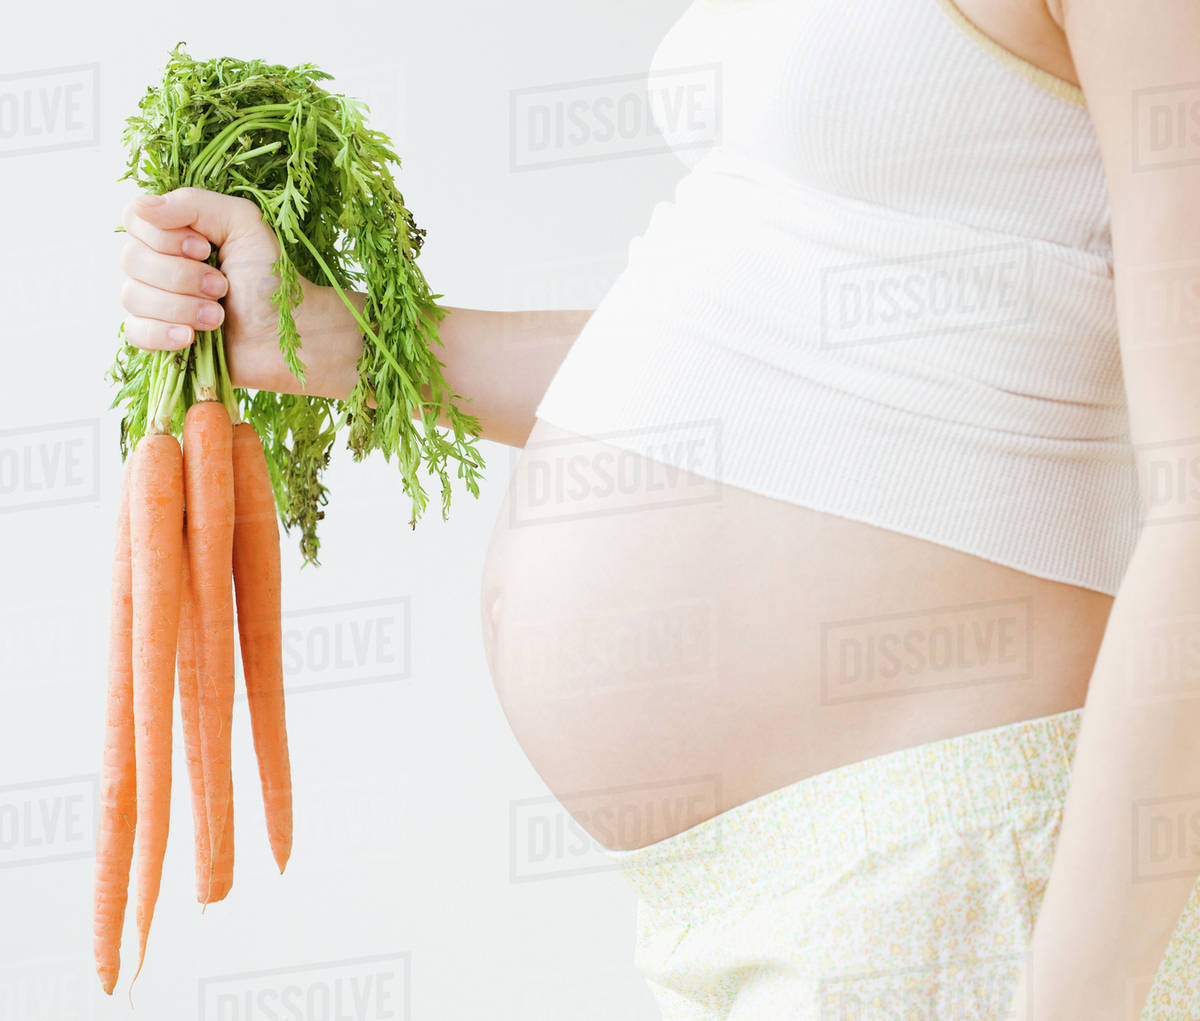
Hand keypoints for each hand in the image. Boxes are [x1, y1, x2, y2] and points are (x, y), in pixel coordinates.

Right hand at [118, 187, 362, 398]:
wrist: (289, 333)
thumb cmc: (271, 277)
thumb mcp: (243, 224)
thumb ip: (194, 204)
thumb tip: (142, 205)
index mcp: (174, 231)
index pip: (134, 219)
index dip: (165, 237)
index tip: (204, 250)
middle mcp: (158, 262)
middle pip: (130, 259)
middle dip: (182, 276)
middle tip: (222, 287)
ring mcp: (156, 301)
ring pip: (132, 296)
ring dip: (181, 307)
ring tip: (219, 316)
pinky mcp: (160, 337)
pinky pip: (134, 332)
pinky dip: (162, 334)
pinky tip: (191, 338)